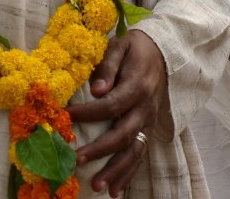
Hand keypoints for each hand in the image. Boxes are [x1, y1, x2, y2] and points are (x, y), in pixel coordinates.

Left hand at [67, 30, 165, 195]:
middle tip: (76, 160)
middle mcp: (144, 109)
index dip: (88, 113)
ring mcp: (148, 122)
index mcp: (137, 87)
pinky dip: (128, 174)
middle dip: (100, 150)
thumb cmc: (136, 48)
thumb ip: (108, 66)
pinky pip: (140, 155)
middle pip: (123, 134)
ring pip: (134, 151)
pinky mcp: (147, 130)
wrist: (164, 53)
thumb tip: (96, 89)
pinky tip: (116, 190)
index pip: (111, 105)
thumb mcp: (121, 46)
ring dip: (116, 171)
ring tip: (98, 186)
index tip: (65, 116)